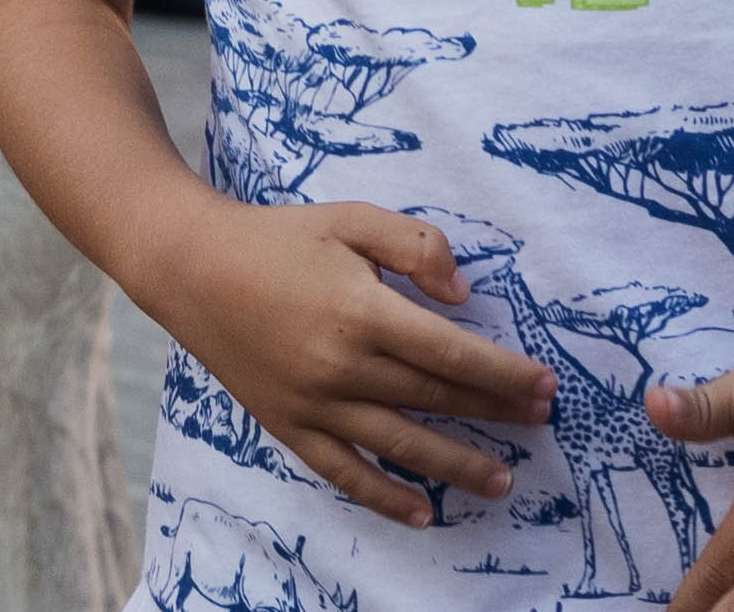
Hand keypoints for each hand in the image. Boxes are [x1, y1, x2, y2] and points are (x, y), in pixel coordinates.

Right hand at [137, 199, 550, 524]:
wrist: (190, 267)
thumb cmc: (276, 238)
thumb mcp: (349, 219)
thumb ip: (414, 244)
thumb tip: (462, 296)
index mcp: (361, 310)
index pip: (452, 353)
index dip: (505, 374)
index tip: (544, 385)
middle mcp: (342, 365)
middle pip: (436, 398)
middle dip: (495, 412)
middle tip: (541, 421)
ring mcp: (315, 402)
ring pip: (402, 444)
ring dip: (458, 466)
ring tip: (503, 482)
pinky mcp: (290, 425)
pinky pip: (345, 472)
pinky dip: (385, 497)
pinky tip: (422, 513)